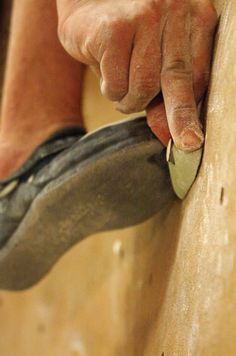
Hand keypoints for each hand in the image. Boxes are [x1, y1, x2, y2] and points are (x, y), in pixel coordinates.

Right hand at [57, 0, 217, 150]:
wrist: (87, 5)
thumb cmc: (125, 40)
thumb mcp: (151, 64)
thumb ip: (162, 96)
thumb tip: (167, 135)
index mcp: (194, 18)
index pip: (198, 75)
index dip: (192, 111)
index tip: (192, 139)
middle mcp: (175, 11)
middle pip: (179, 79)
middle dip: (181, 118)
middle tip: (187, 144)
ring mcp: (145, 16)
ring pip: (144, 86)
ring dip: (130, 101)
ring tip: (121, 89)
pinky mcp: (115, 28)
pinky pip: (117, 83)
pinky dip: (110, 91)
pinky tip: (106, 73)